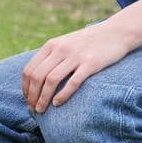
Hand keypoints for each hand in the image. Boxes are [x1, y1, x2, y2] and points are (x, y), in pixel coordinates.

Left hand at [21, 21, 141, 112]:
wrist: (116, 32)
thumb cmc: (89, 42)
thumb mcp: (66, 43)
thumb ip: (52, 56)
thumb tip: (37, 79)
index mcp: (52, 45)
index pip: (30, 69)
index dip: (25, 88)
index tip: (28, 100)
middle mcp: (61, 49)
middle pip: (37, 76)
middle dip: (32, 96)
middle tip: (33, 109)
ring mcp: (75, 56)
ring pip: (51, 80)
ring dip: (43, 98)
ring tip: (42, 110)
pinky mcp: (90, 64)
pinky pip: (72, 82)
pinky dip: (62, 95)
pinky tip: (57, 104)